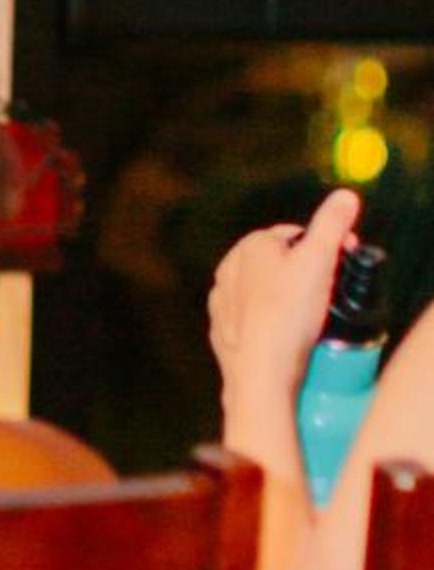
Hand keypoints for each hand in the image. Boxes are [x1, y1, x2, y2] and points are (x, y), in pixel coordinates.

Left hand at [208, 189, 361, 417]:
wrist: (260, 373)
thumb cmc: (287, 315)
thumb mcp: (319, 261)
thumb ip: (332, 224)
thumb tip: (346, 196)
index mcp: (251, 245)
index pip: (296, 235)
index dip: (325, 247)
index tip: (343, 264)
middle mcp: (229, 269)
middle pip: (281, 264)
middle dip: (306, 275)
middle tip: (329, 295)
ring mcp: (223, 302)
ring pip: (266, 293)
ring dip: (288, 300)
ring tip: (309, 320)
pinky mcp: (224, 332)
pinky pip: (255, 321)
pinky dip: (271, 325)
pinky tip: (286, 337)